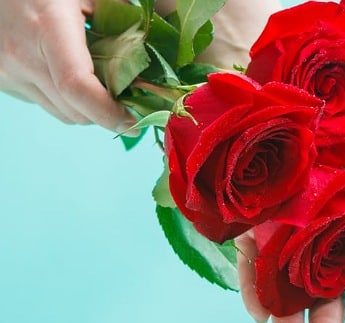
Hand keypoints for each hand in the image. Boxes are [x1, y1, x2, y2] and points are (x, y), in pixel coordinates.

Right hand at [0, 0, 135, 133]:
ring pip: (60, 113)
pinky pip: (43, 104)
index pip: (76, 86)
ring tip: (100, 83)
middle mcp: (22, 55)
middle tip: (130, 100)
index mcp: (48, 28)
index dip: (108, 111)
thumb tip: (162, 37)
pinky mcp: (1, 80)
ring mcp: (7, 71)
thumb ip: (124, 13)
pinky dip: (64, 99)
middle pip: (73, 109)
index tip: (132, 120)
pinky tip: (70, 73)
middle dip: (106, 112)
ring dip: (86, 108)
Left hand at [236, 123, 344, 322]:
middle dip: (326, 321)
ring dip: (288, 318)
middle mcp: (320, 235)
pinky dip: (254, 288)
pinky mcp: (248, 224)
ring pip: (288, 284)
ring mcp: (283, 232)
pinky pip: (251, 261)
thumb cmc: (339, 118)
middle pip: (325, 288)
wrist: (281, 90)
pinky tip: (258, 312)